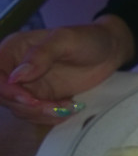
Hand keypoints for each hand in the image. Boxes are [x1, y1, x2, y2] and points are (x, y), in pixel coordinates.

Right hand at [0, 15, 134, 123]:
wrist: (110, 52)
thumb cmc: (88, 39)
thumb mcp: (66, 40)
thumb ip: (41, 55)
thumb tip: (17, 76)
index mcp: (13, 49)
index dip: (7, 91)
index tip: (31, 99)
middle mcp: (15, 69)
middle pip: (5, 96)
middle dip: (28, 106)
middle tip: (56, 106)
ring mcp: (29, 85)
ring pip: (20, 109)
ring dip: (42, 113)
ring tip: (68, 105)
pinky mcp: (43, 98)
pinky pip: (37, 114)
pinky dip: (52, 116)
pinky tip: (70, 107)